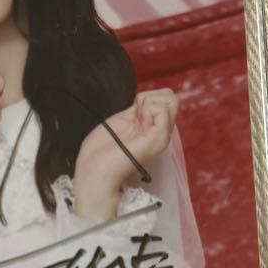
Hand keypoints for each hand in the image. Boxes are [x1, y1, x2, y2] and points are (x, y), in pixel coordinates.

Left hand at [72, 89, 179, 219]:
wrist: (95, 170)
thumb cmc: (100, 150)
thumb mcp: (122, 121)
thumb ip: (138, 111)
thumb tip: (147, 97)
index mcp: (151, 129)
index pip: (166, 100)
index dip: (146, 98)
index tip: (132, 112)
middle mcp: (160, 132)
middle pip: (172, 98)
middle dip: (150, 97)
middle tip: (134, 116)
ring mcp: (162, 136)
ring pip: (171, 100)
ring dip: (147, 103)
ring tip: (135, 122)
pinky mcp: (160, 138)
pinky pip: (162, 108)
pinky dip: (146, 110)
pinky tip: (137, 123)